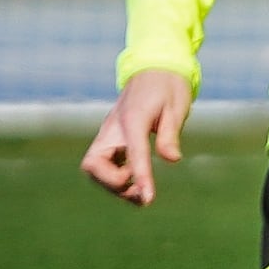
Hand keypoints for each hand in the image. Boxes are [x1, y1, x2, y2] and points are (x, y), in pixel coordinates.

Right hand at [84, 71, 194, 205]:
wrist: (154, 69)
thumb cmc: (167, 87)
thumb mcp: (176, 107)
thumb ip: (170, 134)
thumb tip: (172, 159)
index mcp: (132, 119)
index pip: (133, 152)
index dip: (140, 176)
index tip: (148, 198)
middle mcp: (114, 129)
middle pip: (93, 164)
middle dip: (114, 183)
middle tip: (142, 189)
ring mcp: (109, 135)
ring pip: (95, 169)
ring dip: (115, 186)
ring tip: (143, 193)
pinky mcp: (112, 141)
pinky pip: (105, 166)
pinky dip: (116, 180)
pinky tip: (138, 184)